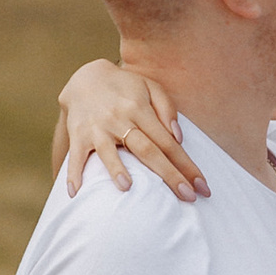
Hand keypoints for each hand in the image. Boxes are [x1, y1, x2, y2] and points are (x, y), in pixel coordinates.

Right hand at [59, 60, 205, 199]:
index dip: (186, 165)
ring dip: (116, 169)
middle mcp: (120, 119)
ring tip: (127, 188)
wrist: (85, 77)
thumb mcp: (150, 87)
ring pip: (109, 151)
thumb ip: (167, 109)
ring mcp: (97, 128)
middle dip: (169, 175)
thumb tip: (178, 138)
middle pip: (147, 151)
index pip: (168, 142)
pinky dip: (73, 174)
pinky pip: (75, 156)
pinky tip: (76, 193)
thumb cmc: (124, 87)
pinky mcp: (78, 135)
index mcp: (140, 108)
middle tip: (188, 197)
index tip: (202, 187)